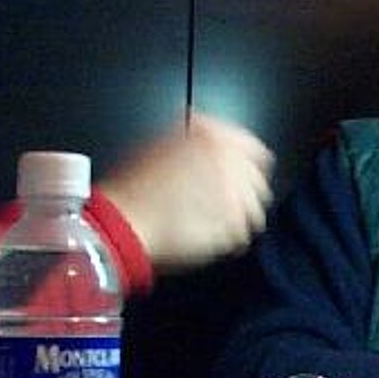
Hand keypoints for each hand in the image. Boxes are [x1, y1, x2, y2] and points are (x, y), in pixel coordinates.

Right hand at [98, 112, 273, 270]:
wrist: (120, 222)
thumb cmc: (132, 188)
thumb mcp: (164, 146)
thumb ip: (199, 141)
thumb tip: (217, 144)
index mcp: (215, 139)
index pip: (255, 150)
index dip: (246, 164)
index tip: (239, 175)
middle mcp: (231, 164)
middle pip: (258, 182)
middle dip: (242, 193)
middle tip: (218, 203)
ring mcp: (235, 197)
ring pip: (255, 210)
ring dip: (237, 217)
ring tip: (208, 221)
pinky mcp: (233, 227)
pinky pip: (242, 235)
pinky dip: (228, 239)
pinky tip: (204, 235)